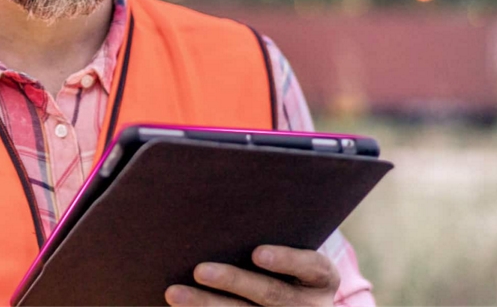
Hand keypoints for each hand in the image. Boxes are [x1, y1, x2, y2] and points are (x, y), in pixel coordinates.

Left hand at [165, 246, 339, 305]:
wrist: (292, 298)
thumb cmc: (282, 259)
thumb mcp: (290, 244)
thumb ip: (267, 229)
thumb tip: (221, 200)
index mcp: (321, 278)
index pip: (312, 266)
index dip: (286, 259)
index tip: (257, 253)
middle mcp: (309, 305)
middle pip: (271, 295)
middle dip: (234, 281)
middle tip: (199, 270)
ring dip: (207, 305)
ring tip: (174, 293)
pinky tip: (178, 306)